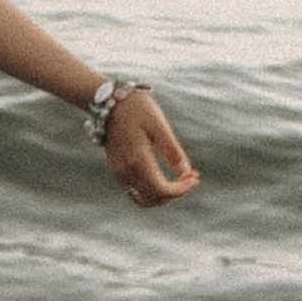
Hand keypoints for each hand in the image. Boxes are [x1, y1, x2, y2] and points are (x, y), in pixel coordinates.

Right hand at [106, 89, 198, 207]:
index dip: (181, 189)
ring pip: (143, 199)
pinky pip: (135, 191)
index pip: (162, 190)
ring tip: (179, 178)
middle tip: (191, 175)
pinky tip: (164, 176)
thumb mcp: (159, 125)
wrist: (107, 100)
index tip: (195, 176)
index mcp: (138, 160)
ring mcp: (119, 172)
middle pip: (154, 199)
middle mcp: (126, 171)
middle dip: (176, 192)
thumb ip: (172, 150)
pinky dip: (152, 191)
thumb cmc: (137, 108)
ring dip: (163, 195)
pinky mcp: (117, 169)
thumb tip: (186, 171)